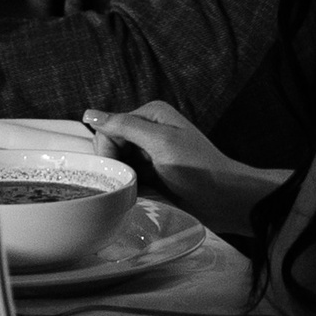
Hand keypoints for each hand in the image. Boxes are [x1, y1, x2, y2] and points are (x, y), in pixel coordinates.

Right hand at [84, 99, 286, 240]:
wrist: (225, 201)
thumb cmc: (199, 170)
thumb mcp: (161, 143)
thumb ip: (125, 126)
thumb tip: (90, 114)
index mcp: (151, 115)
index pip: (108, 127)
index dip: (108, 149)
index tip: (121, 168)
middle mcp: (148, 131)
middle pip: (110, 147)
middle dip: (116, 165)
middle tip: (133, 181)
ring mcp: (150, 155)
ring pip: (117, 165)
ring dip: (123, 179)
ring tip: (141, 189)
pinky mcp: (152, 175)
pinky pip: (128, 180)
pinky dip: (130, 188)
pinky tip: (142, 196)